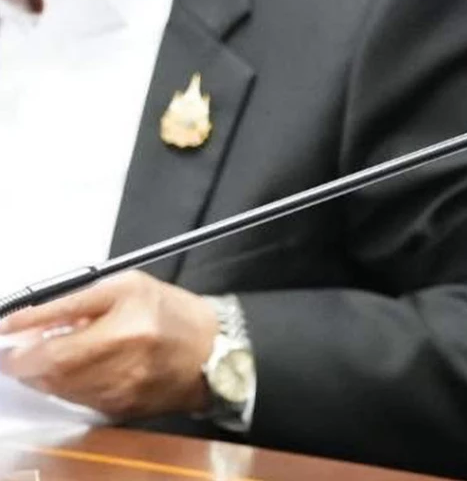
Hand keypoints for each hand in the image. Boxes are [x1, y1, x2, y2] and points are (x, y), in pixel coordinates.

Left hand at [0, 271, 214, 419]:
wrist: (215, 353)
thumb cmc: (173, 314)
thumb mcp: (129, 287)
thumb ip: (78, 302)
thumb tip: (31, 322)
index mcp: (128, 320)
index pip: (59, 325)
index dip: (23, 332)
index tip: (5, 332)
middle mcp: (124, 356)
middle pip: (51, 365)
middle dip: (26, 360)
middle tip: (19, 352)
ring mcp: (121, 388)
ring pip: (58, 387)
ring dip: (43, 375)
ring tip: (52, 358)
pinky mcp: (121, 408)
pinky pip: (75, 399)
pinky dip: (64, 387)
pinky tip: (77, 373)